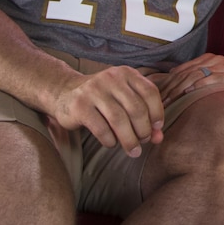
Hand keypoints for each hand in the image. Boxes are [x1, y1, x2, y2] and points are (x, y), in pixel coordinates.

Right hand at [50, 65, 164, 157]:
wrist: (64, 93)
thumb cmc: (102, 99)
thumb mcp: (124, 100)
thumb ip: (144, 115)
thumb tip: (159, 138)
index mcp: (126, 73)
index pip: (150, 92)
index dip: (157, 112)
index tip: (157, 128)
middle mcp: (111, 78)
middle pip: (136, 108)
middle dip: (143, 130)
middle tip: (143, 142)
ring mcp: (94, 91)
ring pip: (119, 120)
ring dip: (129, 139)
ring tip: (133, 150)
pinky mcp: (80, 106)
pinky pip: (101, 128)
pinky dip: (110, 140)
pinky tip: (111, 143)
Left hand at [152, 53, 223, 105]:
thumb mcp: (212, 82)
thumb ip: (195, 83)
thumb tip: (170, 93)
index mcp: (207, 59)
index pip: (180, 70)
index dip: (167, 84)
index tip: (156, 99)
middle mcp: (214, 59)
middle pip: (185, 73)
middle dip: (170, 89)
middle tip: (159, 105)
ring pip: (194, 75)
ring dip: (179, 90)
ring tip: (169, 103)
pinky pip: (212, 79)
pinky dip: (198, 86)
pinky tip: (188, 94)